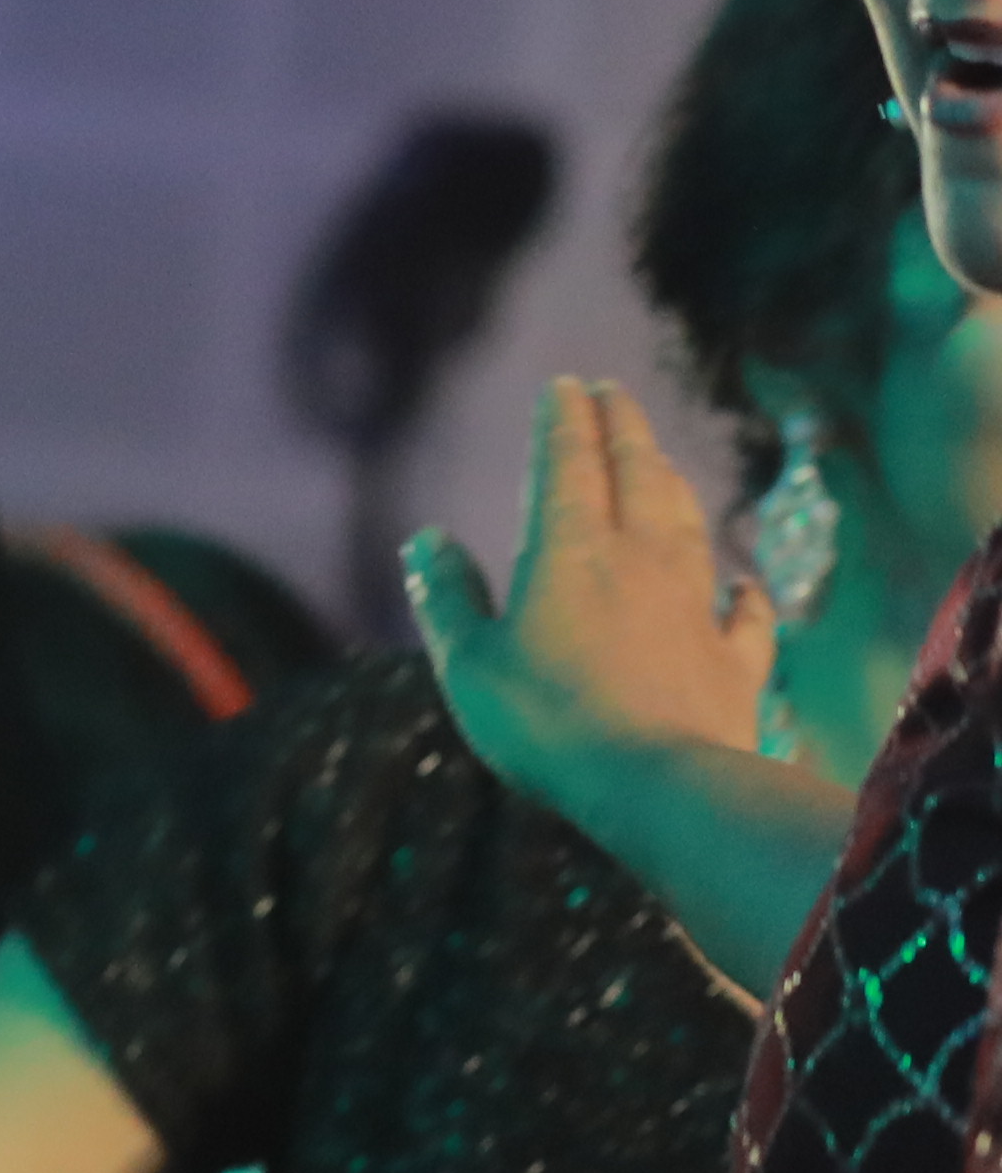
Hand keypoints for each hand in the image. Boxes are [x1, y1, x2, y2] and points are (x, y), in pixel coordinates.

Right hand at [412, 375, 773, 817]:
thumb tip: (425, 540)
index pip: (567, 464)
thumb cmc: (546, 723)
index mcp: (569, 552)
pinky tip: (743, 584)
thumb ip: (447, 597)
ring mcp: (695, 611)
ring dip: (673, 488)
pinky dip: (745, 594)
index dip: (564, 420)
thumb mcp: (468, 663)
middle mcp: (641, 563)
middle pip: (637, 476)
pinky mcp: (735, 665)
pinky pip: (746, 617)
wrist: (660, 787)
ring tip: (662, 462)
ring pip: (688, 528)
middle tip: (615, 394)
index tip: (564, 385)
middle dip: (623, 429)